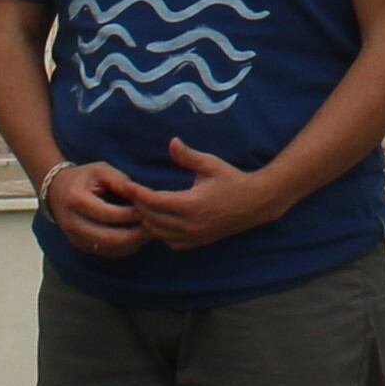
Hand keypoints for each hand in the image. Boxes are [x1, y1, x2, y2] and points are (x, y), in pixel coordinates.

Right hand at [46, 161, 151, 257]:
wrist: (56, 190)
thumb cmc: (83, 177)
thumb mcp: (101, 170)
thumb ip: (121, 181)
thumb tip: (142, 195)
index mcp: (76, 200)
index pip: (108, 214)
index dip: (131, 215)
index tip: (149, 210)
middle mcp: (72, 223)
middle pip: (108, 238)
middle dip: (134, 235)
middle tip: (154, 228)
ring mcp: (74, 237)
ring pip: (108, 248)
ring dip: (131, 244)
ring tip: (149, 234)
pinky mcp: (79, 245)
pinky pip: (105, 252)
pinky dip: (123, 248)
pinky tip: (137, 239)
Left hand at [120, 138, 289, 252]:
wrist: (257, 202)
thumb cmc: (233, 179)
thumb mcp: (210, 164)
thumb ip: (188, 156)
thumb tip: (172, 142)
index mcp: (190, 204)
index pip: (154, 202)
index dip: (137, 194)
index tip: (127, 186)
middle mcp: (190, 224)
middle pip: (152, 219)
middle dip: (139, 207)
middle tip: (131, 194)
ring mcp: (194, 236)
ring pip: (159, 234)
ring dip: (148, 221)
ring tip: (141, 207)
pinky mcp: (199, 241)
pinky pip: (172, 242)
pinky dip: (162, 234)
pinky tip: (161, 222)